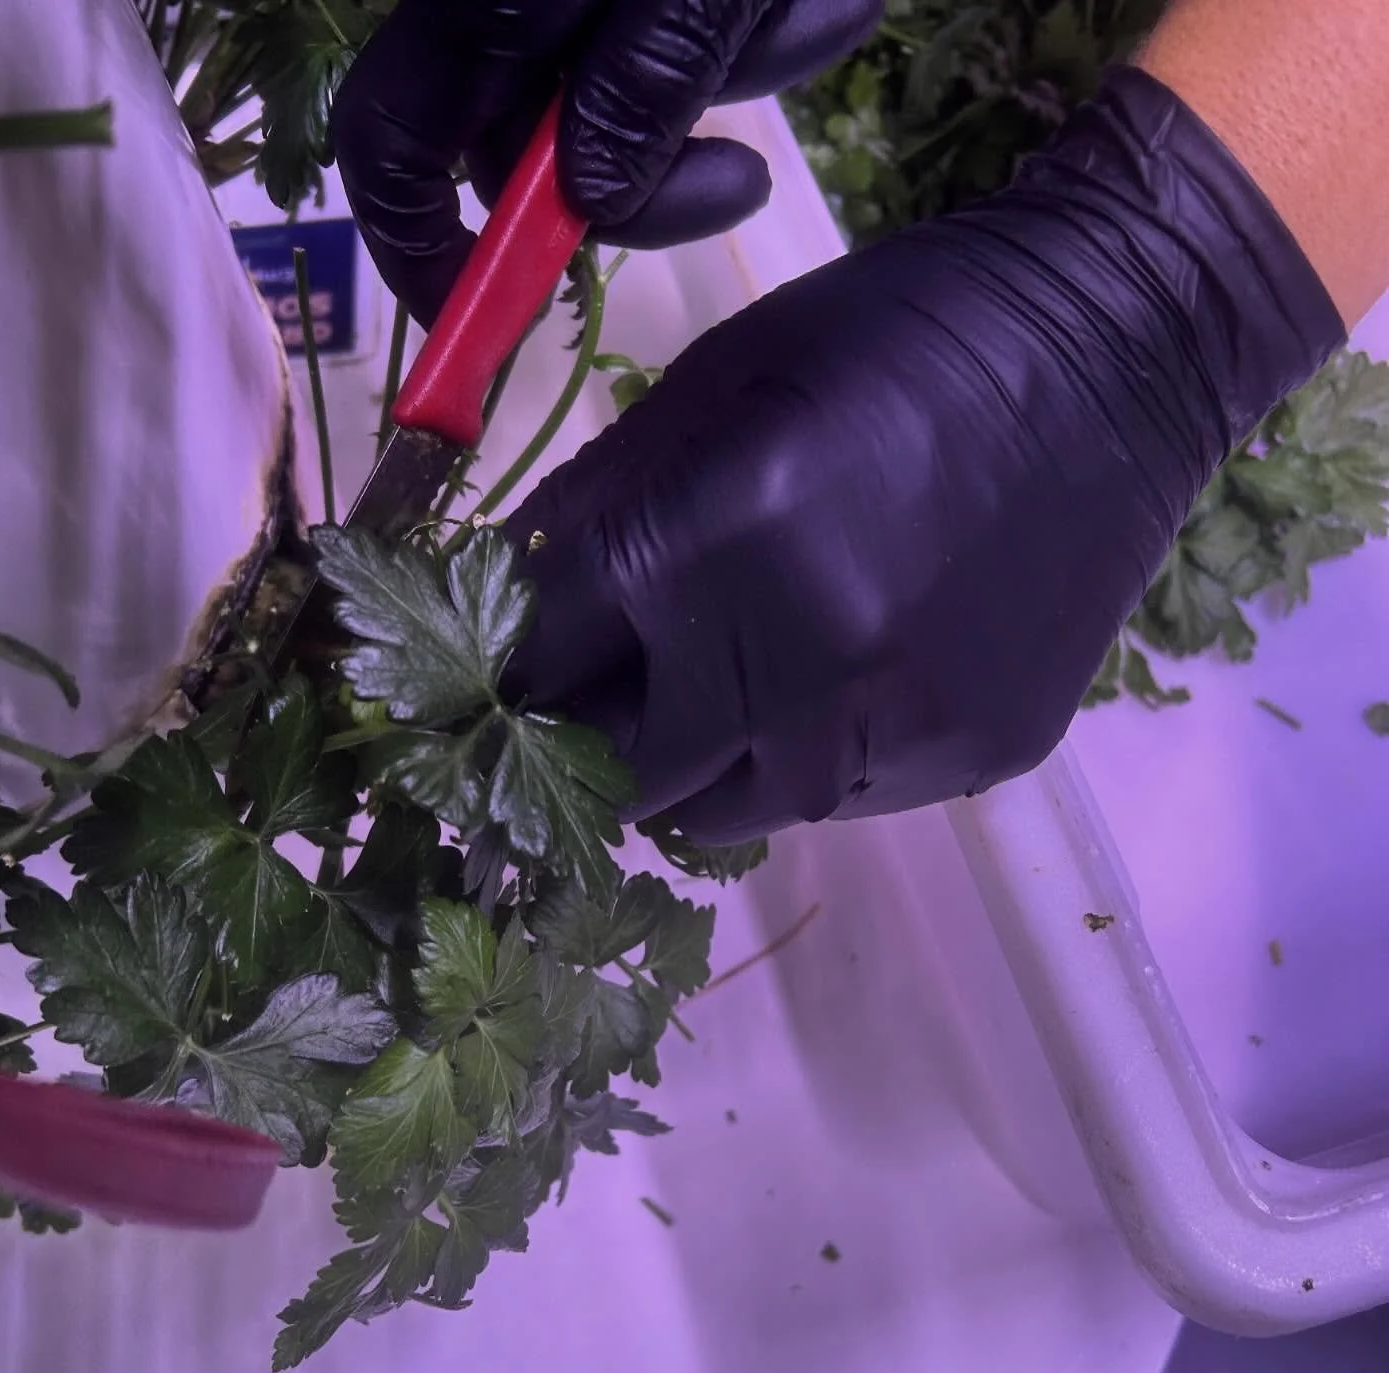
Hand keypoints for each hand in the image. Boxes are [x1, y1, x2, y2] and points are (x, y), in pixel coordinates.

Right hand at [330, 0, 881, 330]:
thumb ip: (643, 78)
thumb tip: (592, 202)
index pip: (397, 150)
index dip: (432, 259)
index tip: (500, 328)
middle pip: (542, 145)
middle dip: (653, 168)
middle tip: (738, 178)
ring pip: (646, 88)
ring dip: (740, 69)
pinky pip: (706, 26)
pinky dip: (767, 17)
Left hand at [497, 66, 1344, 845]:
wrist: (1115, 352)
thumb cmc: (888, 337)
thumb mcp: (714, 384)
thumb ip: (596, 512)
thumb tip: (504, 607)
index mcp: (714, 538)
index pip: (542, 658)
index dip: (498, 673)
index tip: (484, 685)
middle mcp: (799, 663)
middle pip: (623, 772)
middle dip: (595, 736)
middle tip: (611, 689)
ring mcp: (894, 731)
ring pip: (728, 809)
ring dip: (702, 757)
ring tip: (739, 673)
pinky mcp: (969, 763)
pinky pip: (836, 797)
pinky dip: (806, 752)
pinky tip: (846, 671)